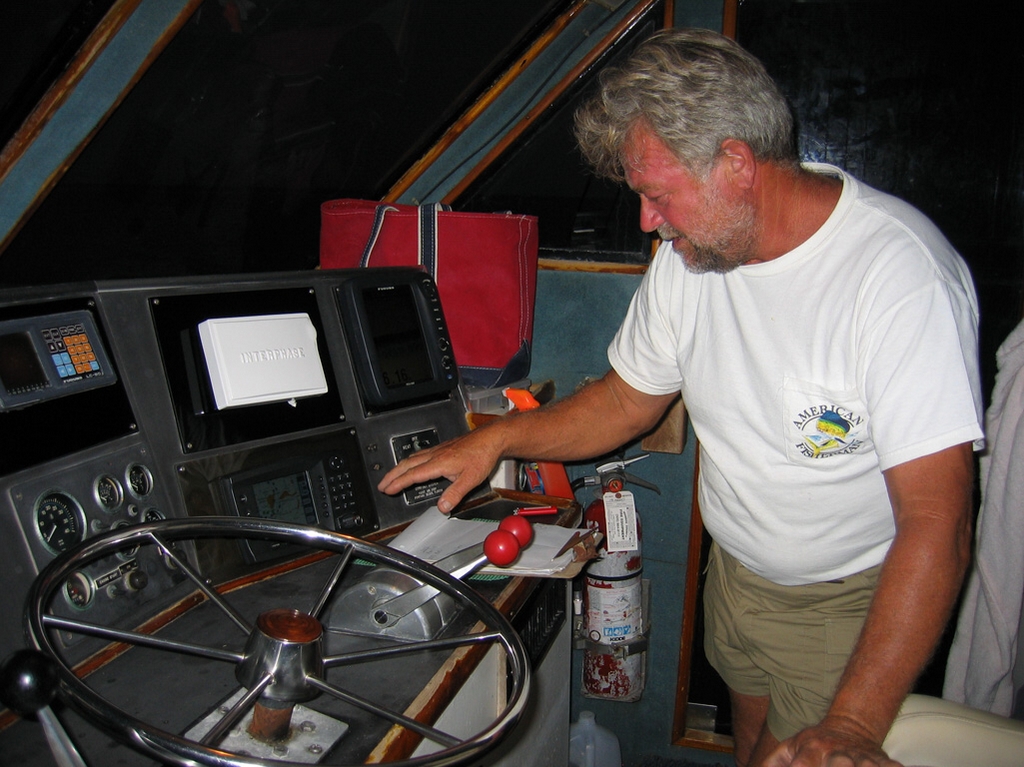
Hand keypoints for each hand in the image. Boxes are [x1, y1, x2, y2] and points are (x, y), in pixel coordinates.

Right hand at [377, 428, 503, 512]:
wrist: (491, 438)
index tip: (387, 489)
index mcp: (439, 463)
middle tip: (382, 484)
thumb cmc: (482, 455)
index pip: (413, 474)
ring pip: (413, 458)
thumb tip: (442, 507)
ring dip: (399, 468)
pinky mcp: (443, 448)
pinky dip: (410, 461)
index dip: (398, 483)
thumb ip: (455, 494)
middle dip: (392, 475)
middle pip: (407, 464)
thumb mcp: (470, 479)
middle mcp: (436, 454)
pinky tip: (413, 464)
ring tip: (392, 476)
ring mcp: (439, 450)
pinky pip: (421, 454)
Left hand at [760, 717, 902, 766]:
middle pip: (839, 765)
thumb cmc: (815, 742)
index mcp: (813, 749)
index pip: (805, 765)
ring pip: (865, 766)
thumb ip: (774, 763)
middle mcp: (838, 753)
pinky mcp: (884, 763)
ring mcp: (863, 758)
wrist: (851, 725)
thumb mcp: (790, 746)